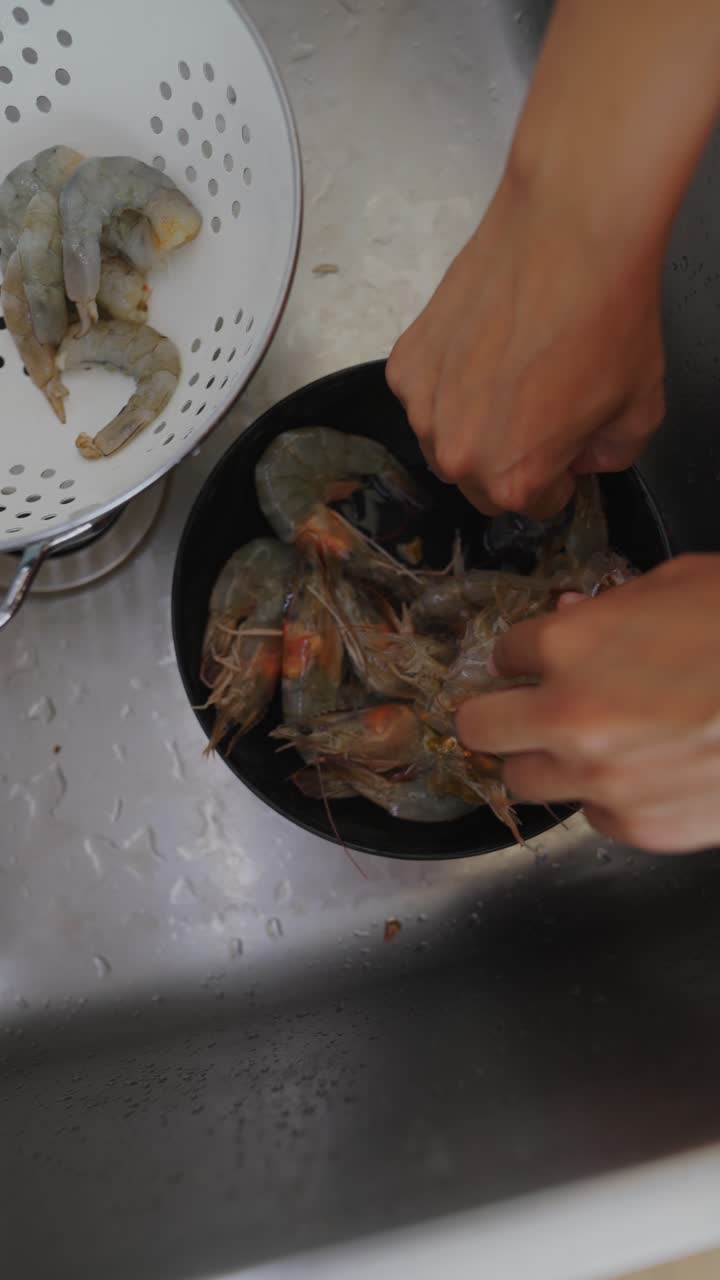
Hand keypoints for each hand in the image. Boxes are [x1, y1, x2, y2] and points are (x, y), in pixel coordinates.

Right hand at [386, 169, 665, 517]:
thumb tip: (585, 456)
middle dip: (510, 456)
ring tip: (509, 369)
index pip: (533, 505)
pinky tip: (484, 343)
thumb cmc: (608, 319)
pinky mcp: (405, 363)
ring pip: (447, 439)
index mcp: (512, 481)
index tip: (568, 441)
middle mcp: (456, 455)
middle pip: (480, 481)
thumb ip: (611, 457)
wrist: (570, 234)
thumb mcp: (640, 411)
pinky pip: (427, 395)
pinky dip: (450, 381)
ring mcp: (422, 408)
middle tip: (539, 405)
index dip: (558, 474)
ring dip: (474, 422)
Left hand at [455, 556, 719, 852]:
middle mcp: (568, 718)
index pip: (504, 654)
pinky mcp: (638, 827)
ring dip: (545, 760)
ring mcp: (600, 780)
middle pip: (481, 728)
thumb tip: (576, 612)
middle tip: (524, 708)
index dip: (523, 655)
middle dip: (498, 713)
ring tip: (588, 744)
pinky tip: (645, 773)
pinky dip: (607, 797)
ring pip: (524, 781)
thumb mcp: (679, 583)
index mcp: (570, 647)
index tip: (537, 659)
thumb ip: (614, 605)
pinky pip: (591, 815)